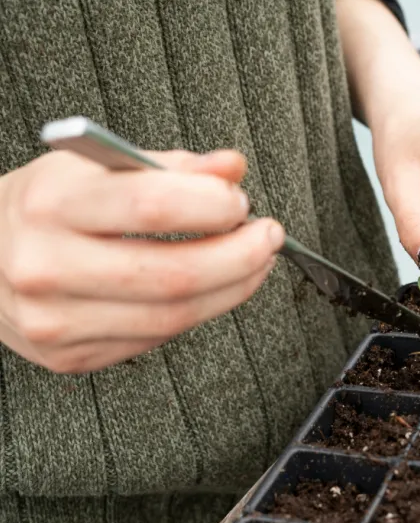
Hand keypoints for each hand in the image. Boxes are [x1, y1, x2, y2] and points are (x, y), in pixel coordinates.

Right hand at [0, 149, 283, 372]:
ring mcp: (55, 321)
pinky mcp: (69, 356)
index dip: (213, 205)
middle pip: (173, 275)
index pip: (152, 205)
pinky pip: (155, 339)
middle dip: (241, 257)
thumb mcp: (97, 167)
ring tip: (253, 263)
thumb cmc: (46, 205)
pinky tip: (209, 290)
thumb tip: (233, 169)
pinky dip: (196, 313)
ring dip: (231, 289)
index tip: (241, 201)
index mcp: (52, 204)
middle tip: (268, 238)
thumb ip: (171, 166)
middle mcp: (46, 266)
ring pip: (172, 318)